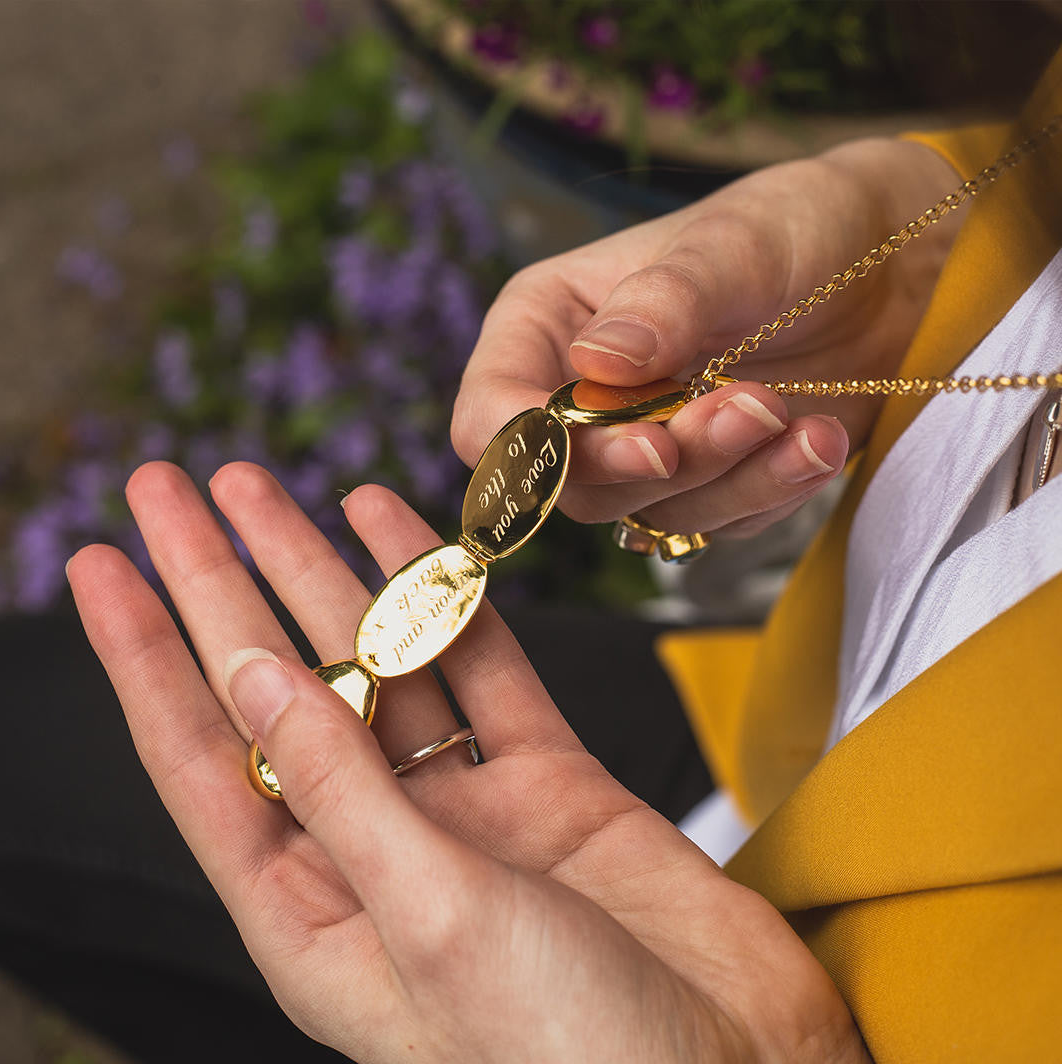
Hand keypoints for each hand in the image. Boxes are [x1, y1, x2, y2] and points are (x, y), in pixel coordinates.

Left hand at [68, 462, 877, 1063]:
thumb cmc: (575, 1056)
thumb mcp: (430, 917)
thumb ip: (342, 789)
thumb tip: (255, 674)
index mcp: (315, 917)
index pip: (199, 760)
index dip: (143, 655)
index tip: (103, 561)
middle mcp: (380, 853)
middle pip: (281, 691)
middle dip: (224, 587)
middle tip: (173, 487)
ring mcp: (467, 810)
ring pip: (380, 663)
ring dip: (326, 573)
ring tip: (267, 488)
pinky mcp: (550, 779)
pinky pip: (482, 666)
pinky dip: (446, 597)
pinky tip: (399, 532)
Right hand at [452, 137, 961, 536]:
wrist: (888, 268)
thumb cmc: (791, 227)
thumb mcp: (731, 244)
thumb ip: (663, 302)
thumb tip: (598, 362)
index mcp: (548, 324)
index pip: (490, 415)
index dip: (538, 452)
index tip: (643, 445)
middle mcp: (577, 395)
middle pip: (570, 484)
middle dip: (664, 462)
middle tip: (751, 407)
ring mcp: (639, 444)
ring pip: (644, 513)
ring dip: (728, 480)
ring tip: (800, 422)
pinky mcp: (700, 482)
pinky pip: (713, 523)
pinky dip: (768, 494)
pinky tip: (817, 439)